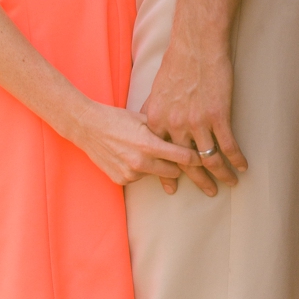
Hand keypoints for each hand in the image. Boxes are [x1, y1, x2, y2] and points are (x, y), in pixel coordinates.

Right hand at [65, 100, 195, 187]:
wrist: (87, 127)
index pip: (185, 157)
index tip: (212, 162)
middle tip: (190, 168)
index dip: (200, 159)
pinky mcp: (121, 180)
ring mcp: (130, 173)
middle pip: (175, 171)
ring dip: (158, 167)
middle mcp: (141, 162)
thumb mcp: (145, 119)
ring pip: (157, 174)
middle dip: (182, 167)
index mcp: (150, 144)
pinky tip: (132, 156)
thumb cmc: (117, 118)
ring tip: (147, 152)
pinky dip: (141, 170)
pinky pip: (140, 177)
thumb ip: (167, 132)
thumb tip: (190, 138)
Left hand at [139, 26, 245, 196]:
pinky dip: (236, 158)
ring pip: (208, 158)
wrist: (196, 46)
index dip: (166, 174)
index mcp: (156, 122)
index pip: (160, 156)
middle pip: (185, 163)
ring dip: (221, 174)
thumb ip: (151, 111)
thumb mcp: (155, 91)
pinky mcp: (218, 115)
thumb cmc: (175, 65)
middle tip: (207, 192)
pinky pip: (227, 145)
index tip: (171, 188)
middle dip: (198, 181)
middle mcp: (174, 126)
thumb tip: (147, 121)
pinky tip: (243, 166)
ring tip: (229, 183)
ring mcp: (196, 123)